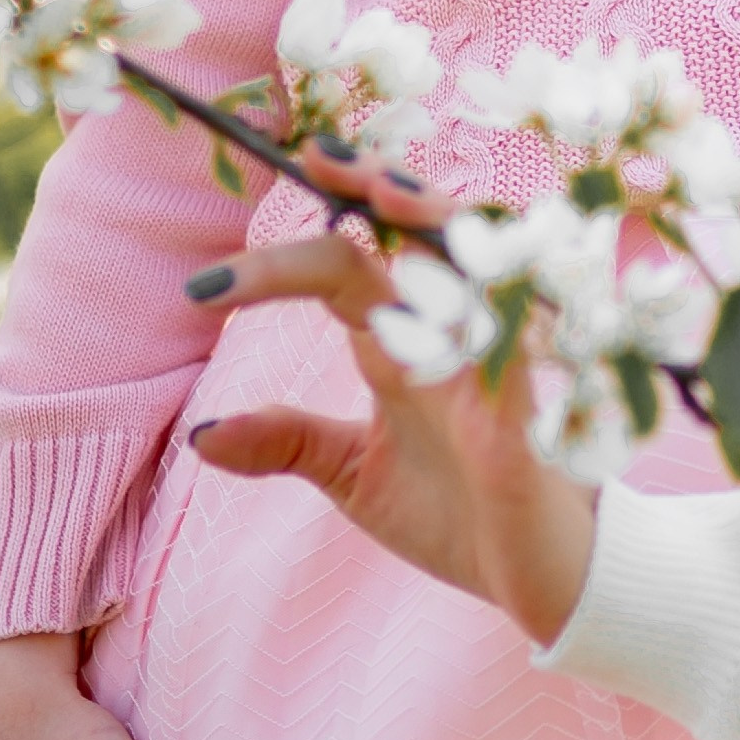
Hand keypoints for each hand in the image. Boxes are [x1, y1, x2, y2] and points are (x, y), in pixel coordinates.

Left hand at [184, 213, 598, 650]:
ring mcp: (494, 372)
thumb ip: (288, 442)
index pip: (342, 269)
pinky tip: (457, 302)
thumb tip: (200, 435)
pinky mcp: (527, 426)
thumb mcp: (354, 475)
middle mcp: (449, 339)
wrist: (539, 583)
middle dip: (374, 184)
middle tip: (316, 156)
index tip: (202, 288)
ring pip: (476, 266)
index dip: (279, 261)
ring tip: (387, 188)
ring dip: (438, 222)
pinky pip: (514, 359)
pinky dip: (488, 324)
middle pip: (418, 234)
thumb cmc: (458, 516)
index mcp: (403, 343)